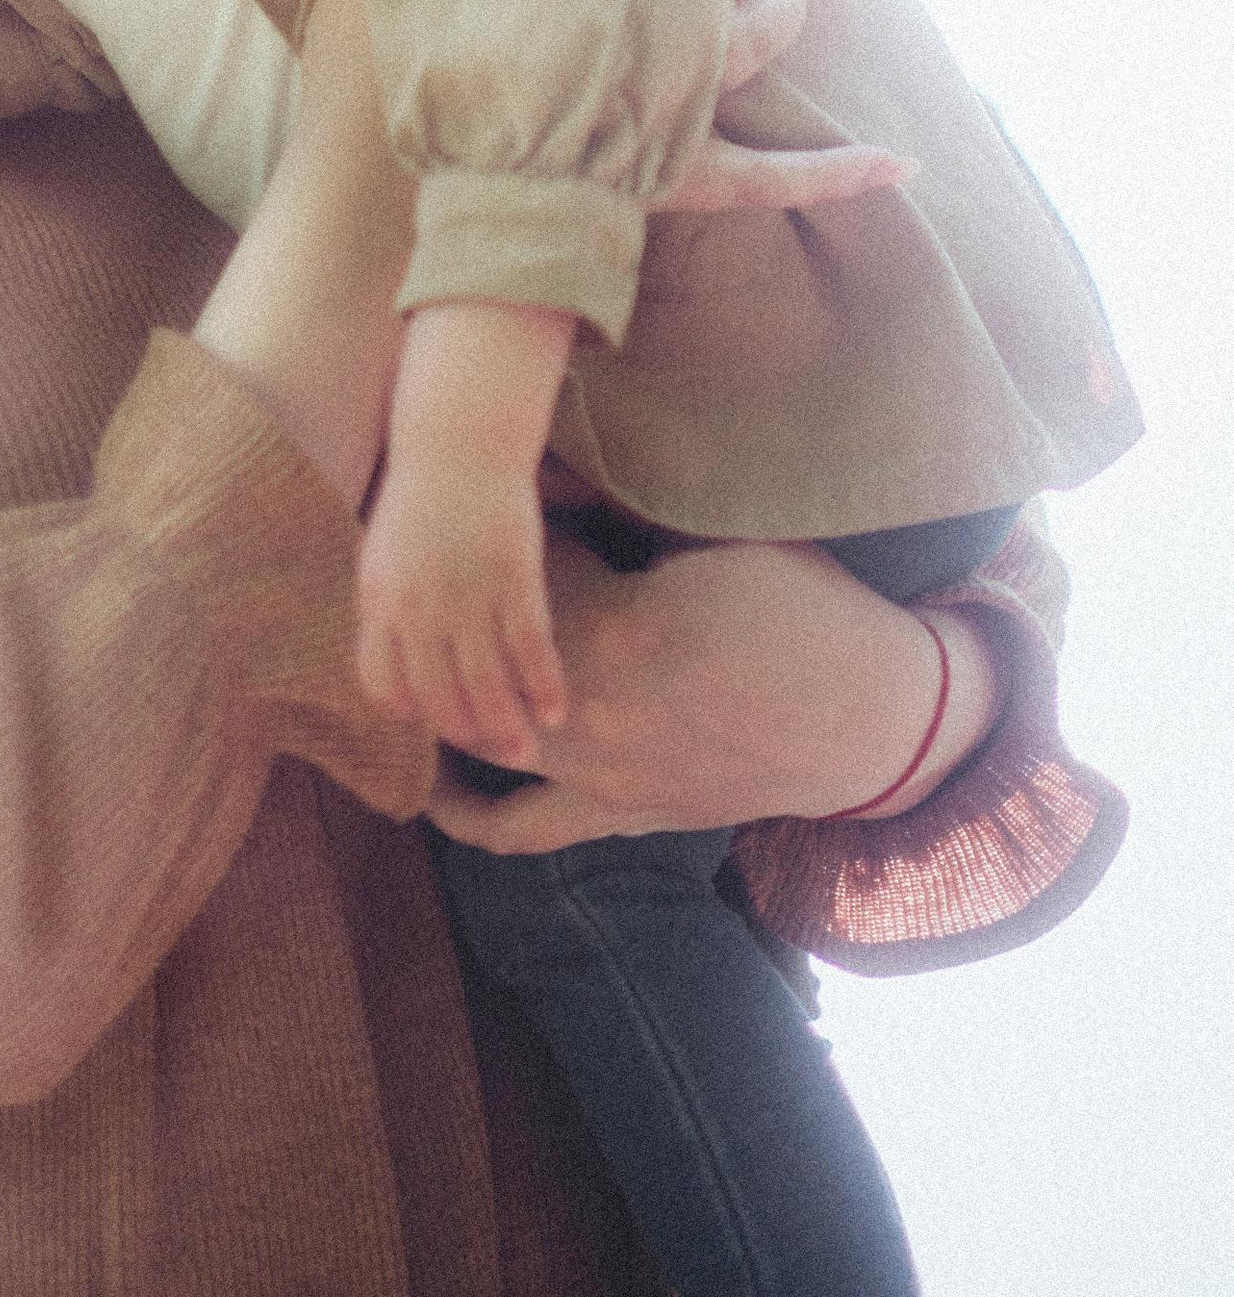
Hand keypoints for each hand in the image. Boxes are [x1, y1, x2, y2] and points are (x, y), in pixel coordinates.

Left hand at [359, 448, 564, 767]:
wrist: (458, 441)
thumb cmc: (421, 496)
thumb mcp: (385, 553)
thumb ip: (391, 607)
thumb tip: (403, 658)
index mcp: (379, 602)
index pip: (385, 685)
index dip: (411, 711)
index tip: (435, 720)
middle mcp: (418, 609)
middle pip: (439, 698)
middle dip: (468, 735)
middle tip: (496, 754)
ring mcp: (466, 597)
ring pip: (487, 686)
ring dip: (508, 728)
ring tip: (527, 750)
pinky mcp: (513, 580)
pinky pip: (530, 651)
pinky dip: (543, 687)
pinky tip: (556, 711)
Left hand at [420, 527, 1001, 853]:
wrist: (873, 720)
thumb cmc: (805, 610)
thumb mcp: (718, 537)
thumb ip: (631, 511)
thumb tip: (560, 467)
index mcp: (623, 630)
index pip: (520, 573)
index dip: (507, 526)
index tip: (502, 492)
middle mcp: (596, 713)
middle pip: (487, 651)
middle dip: (470, 606)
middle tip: (464, 560)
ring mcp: (602, 776)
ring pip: (483, 735)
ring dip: (450, 693)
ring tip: (422, 650)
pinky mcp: (619, 817)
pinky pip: (521, 829)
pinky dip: (466, 811)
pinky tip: (432, 782)